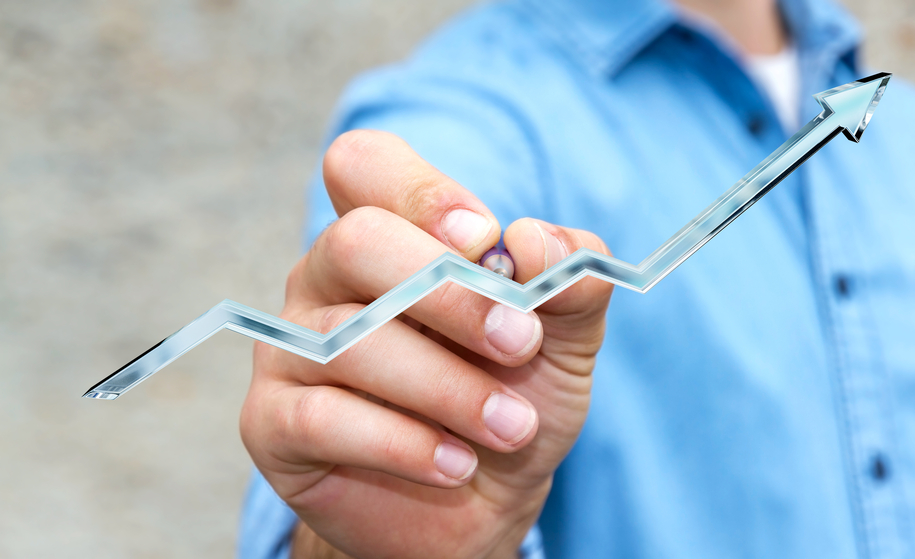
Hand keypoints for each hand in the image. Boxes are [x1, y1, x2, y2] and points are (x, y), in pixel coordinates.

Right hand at [240, 130, 612, 558]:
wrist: (479, 502)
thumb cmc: (511, 397)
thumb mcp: (563, 339)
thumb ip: (568, 281)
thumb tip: (536, 240)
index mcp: (387, 234)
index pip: (364, 165)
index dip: (424, 193)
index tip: (488, 243)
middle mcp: (325, 278)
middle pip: (356, 243)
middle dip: (451, 296)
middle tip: (519, 344)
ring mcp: (289, 347)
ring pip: (352, 340)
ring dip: (450, 388)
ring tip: (513, 428)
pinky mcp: (271, 422)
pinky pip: (324, 417)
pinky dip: (406, 444)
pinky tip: (456, 464)